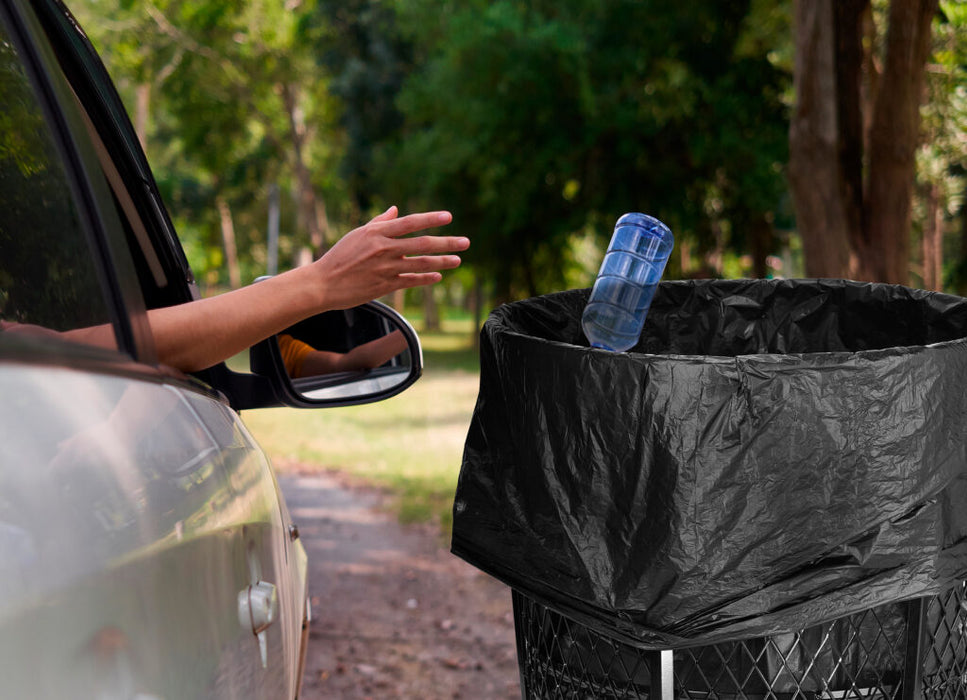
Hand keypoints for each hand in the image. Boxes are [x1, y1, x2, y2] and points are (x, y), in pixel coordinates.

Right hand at [310, 206, 468, 309]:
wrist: (323, 283)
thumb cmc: (339, 256)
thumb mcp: (357, 234)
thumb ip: (379, 222)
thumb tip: (395, 210)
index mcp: (377, 232)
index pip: (410, 222)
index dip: (431, 219)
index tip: (448, 217)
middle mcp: (384, 248)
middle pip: (423, 243)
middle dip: (447, 242)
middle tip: (466, 242)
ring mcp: (385, 268)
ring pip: (421, 263)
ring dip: (442, 261)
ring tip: (458, 260)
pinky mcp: (385, 285)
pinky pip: (411, 280)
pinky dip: (426, 278)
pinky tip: (438, 276)